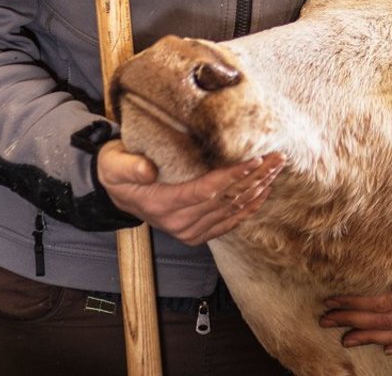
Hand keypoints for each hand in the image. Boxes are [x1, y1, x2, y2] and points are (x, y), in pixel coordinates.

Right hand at [97, 141, 283, 245]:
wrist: (116, 193)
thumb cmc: (117, 170)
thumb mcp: (113, 164)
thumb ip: (128, 166)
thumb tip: (148, 169)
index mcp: (162, 204)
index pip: (206, 191)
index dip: (233, 176)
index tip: (256, 159)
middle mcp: (179, 223)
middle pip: (226, 201)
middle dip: (255, 179)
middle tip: (278, 158)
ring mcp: (190, 231)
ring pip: (232, 210)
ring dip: (257, 190)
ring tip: (277, 168)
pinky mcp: (198, 233)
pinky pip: (229, 222)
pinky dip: (250, 207)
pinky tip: (264, 191)